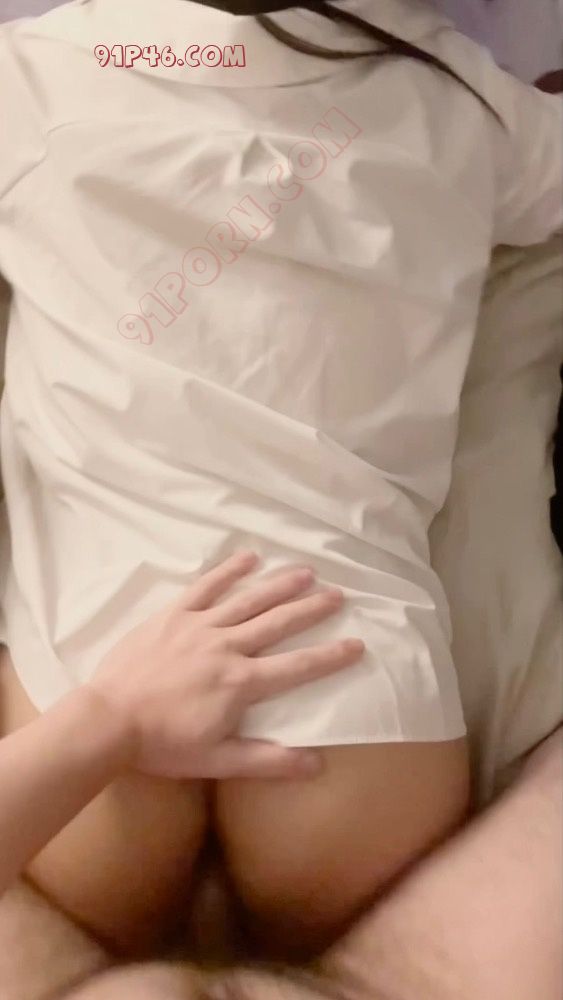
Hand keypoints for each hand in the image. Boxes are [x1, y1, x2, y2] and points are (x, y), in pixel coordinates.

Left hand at [89, 551, 363, 780]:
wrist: (109, 720)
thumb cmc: (164, 745)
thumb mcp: (219, 760)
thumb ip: (269, 761)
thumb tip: (317, 764)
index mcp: (241, 683)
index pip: (297, 667)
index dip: (330, 656)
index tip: (357, 644)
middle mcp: (227, 647)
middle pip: (278, 623)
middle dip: (312, 609)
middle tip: (339, 594)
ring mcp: (200, 626)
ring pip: (249, 599)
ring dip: (280, 584)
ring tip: (306, 571)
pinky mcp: (174, 614)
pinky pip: (206, 586)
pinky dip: (228, 570)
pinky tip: (249, 556)